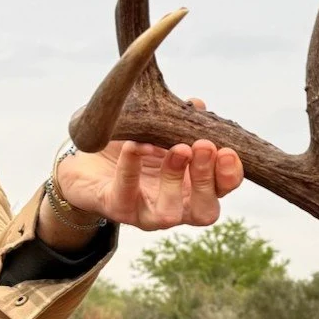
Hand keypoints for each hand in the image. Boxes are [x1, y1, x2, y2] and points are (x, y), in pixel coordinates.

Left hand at [51, 99, 244, 234]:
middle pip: (205, 210)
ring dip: (175, 178)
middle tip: (205, 146)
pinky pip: (126, 193)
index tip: (228, 151)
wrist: (87, 161)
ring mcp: (147, 213)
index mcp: (192, 187)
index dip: (230, 175)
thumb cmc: (132, 147)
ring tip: (176, 149)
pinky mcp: (117, 209)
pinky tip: (134, 145)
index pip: (221, 189)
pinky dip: (131, 168)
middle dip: (207, 179)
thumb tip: (198, 105)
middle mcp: (176, 206)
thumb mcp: (159, 129)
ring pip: (170, 213)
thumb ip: (180, 119)